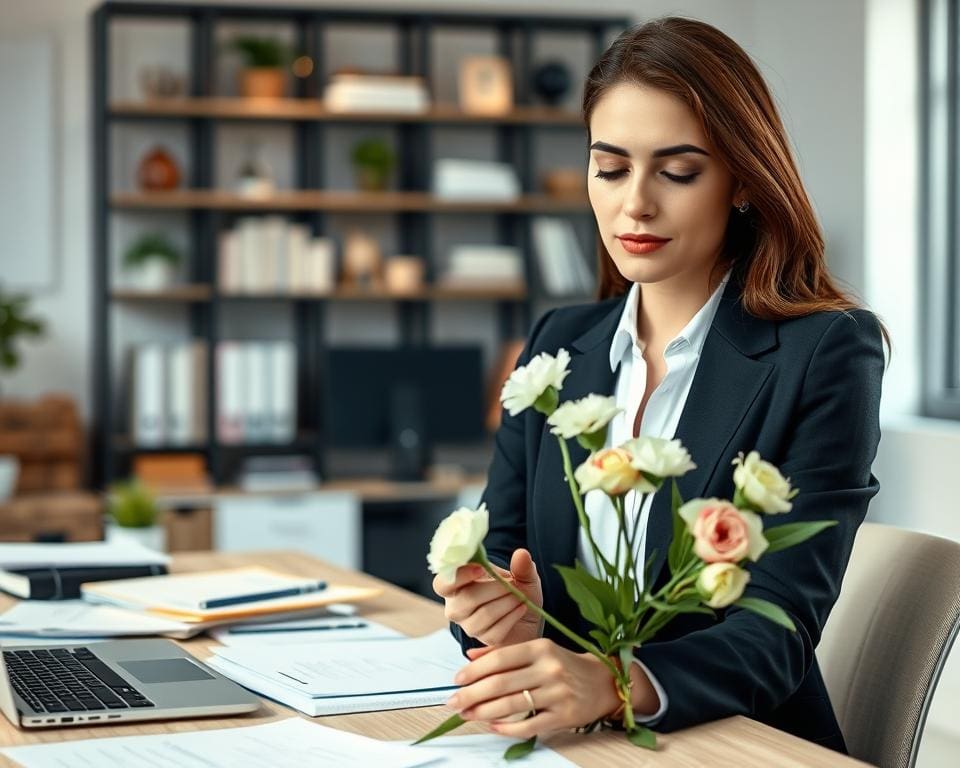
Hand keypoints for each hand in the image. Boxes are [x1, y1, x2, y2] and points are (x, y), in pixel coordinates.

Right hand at [432, 548, 542, 646]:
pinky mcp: (484, 640)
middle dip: (495, 589)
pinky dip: (512, 617)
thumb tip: (521, 553)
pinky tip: (521, 609)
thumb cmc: (518, 591)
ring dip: (507, 602)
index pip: (442, 584)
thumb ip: (521, 566)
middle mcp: (456, 607)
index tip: (480, 567)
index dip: (459, 576)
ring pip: (484, 615)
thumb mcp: (523, 575)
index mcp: (456, 585)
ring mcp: (469, 625)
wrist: (529, 618)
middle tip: (513, 584)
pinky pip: (495, 631)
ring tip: (520, 597)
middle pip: (466, 599)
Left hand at [444, 639, 624, 737]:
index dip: (474, 670)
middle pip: (501, 683)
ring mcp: (557, 693)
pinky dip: (507, 728)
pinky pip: (529, 725)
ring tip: (467, 714)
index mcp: (541, 647)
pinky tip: (492, 726)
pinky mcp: (564, 716)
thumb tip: (470, 656)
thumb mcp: (538, 650)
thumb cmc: (565, 665)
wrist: (604, 682)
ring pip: (511, 705)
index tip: (457, 680)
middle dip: (472, 694)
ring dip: (483, 712)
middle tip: (454, 702)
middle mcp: (549, 668)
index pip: (500, 658)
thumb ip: (503, 651)